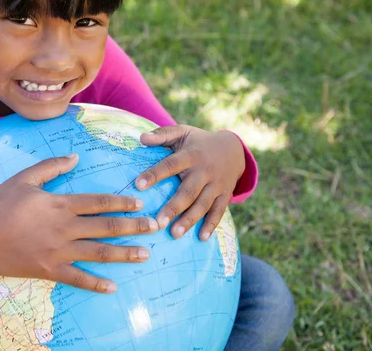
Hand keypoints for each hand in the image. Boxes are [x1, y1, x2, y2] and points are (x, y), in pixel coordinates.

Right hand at [0, 154, 158, 293]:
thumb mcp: (24, 178)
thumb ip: (51, 166)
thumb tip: (76, 157)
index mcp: (60, 204)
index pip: (100, 202)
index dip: (122, 202)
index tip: (140, 203)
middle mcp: (65, 228)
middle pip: (106, 227)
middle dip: (134, 226)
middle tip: (155, 226)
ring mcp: (58, 251)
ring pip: (98, 253)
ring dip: (124, 254)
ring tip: (145, 254)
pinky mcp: (48, 270)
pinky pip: (77, 278)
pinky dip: (95, 283)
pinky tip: (112, 287)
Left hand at [135, 126, 244, 240]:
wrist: (233, 149)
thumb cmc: (198, 142)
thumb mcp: (182, 132)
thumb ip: (162, 134)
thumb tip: (141, 137)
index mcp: (191, 155)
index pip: (171, 165)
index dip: (154, 174)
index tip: (138, 185)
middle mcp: (205, 171)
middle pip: (188, 191)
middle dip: (173, 208)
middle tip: (158, 223)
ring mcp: (216, 185)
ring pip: (202, 205)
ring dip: (189, 220)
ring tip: (174, 234)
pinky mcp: (225, 195)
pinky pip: (218, 212)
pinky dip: (211, 225)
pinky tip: (201, 238)